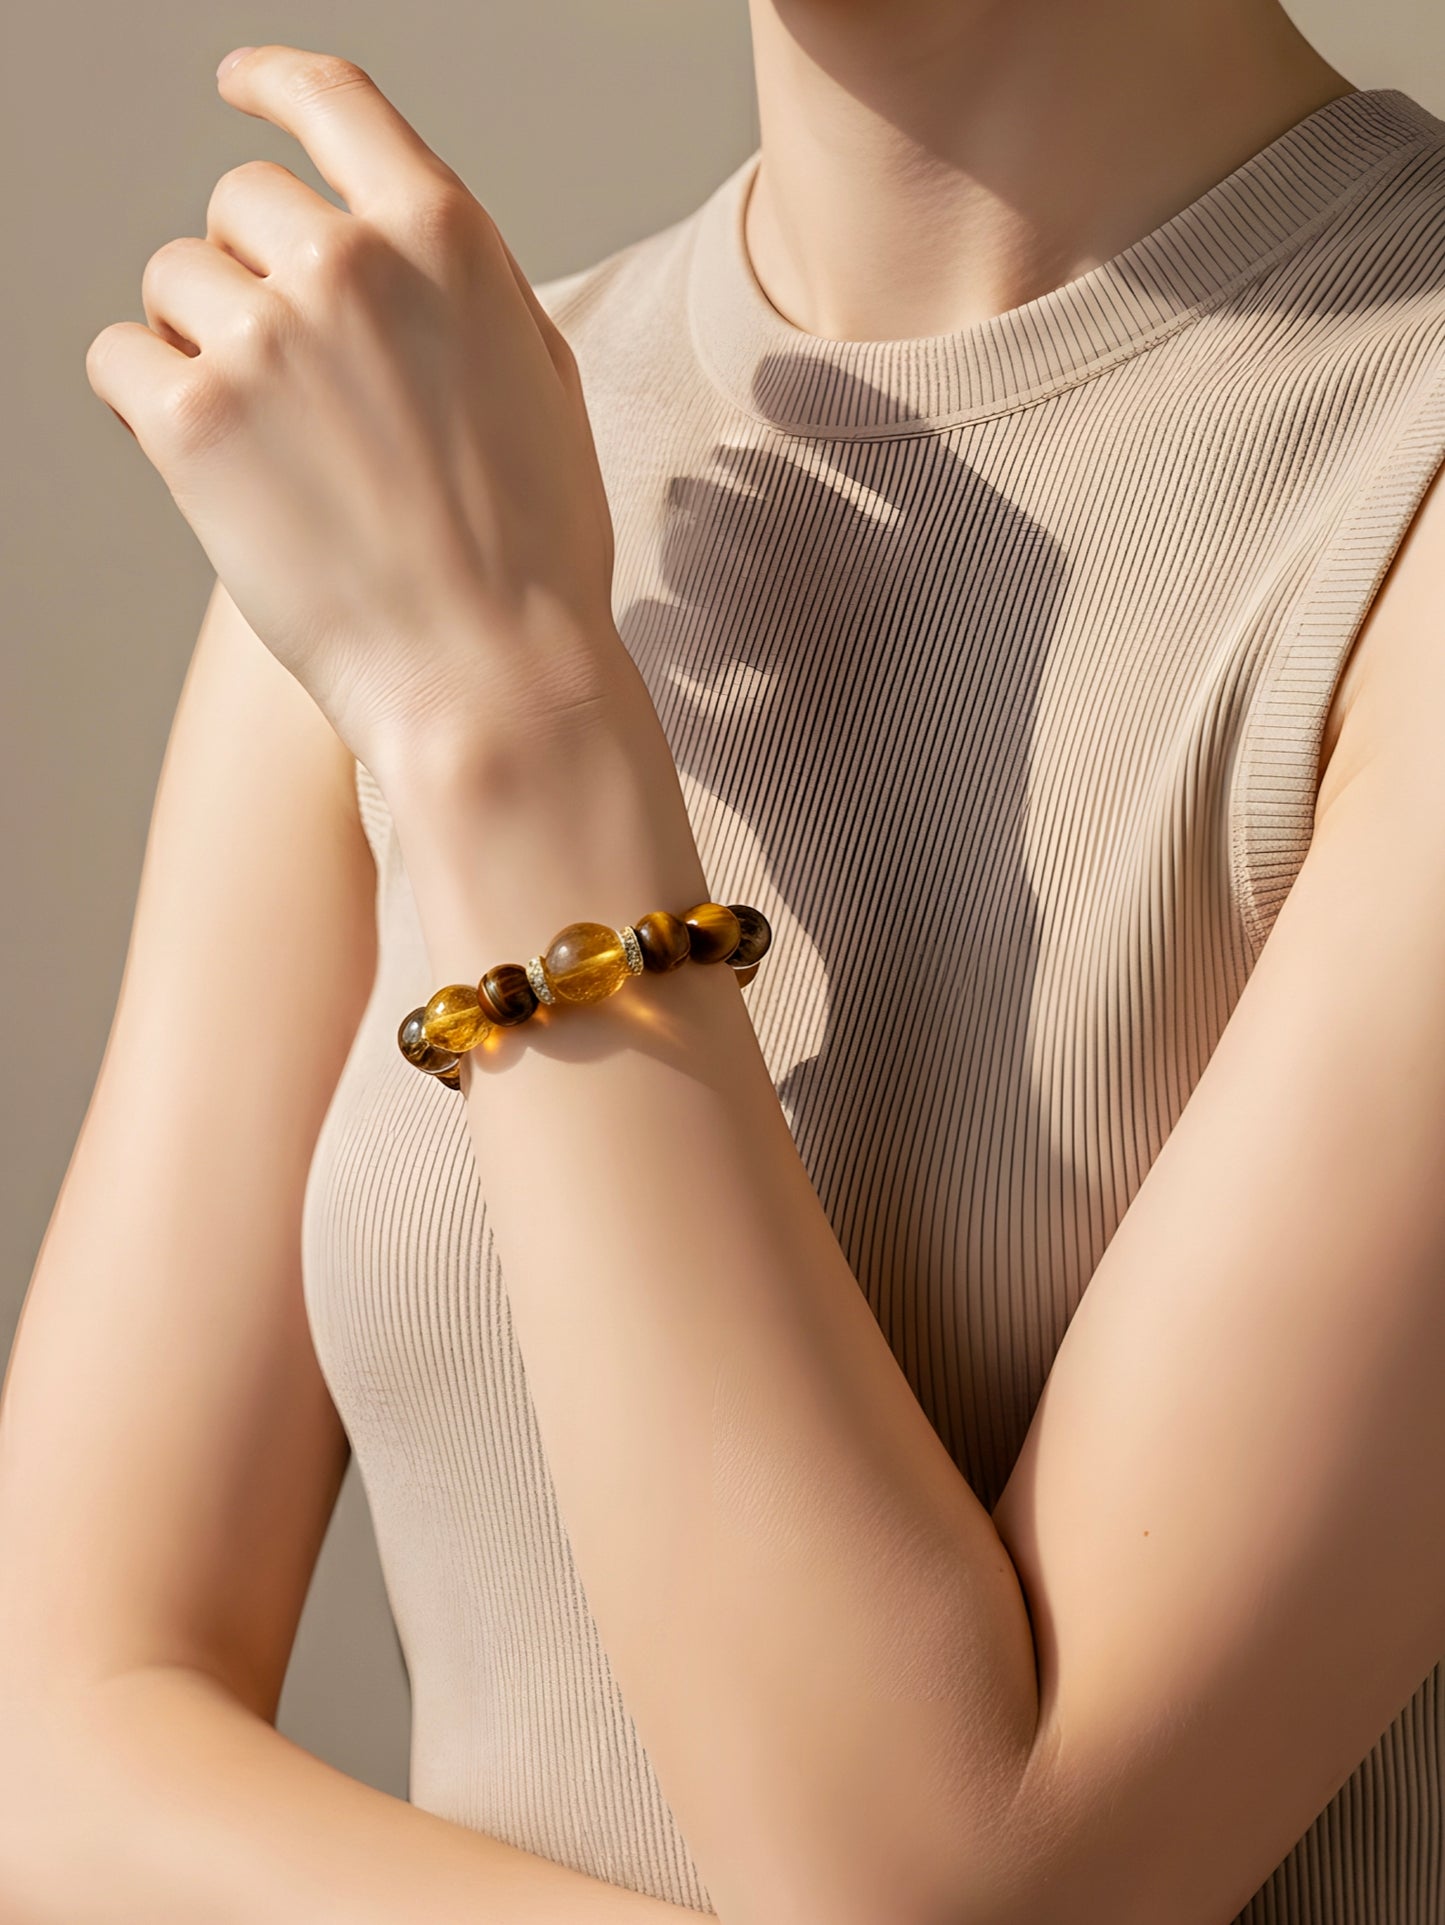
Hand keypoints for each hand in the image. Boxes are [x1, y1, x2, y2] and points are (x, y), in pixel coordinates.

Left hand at [84, 44, 631, 776]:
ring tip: (263, 442)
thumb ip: (463, 288)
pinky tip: (201, 460)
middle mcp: (347, 264)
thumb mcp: (541, 380)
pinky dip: (142, 402)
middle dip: (251, 274)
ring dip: (198, 343)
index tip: (241, 86)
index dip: (275, 83)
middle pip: (238, 205)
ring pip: (172, 282)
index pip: (334, 103)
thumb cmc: (533, 554)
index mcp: (444, 239)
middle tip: (291, 380)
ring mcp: (263, 338)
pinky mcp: (192, 421)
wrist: (492, 676)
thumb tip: (395, 245)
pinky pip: (117, 361)